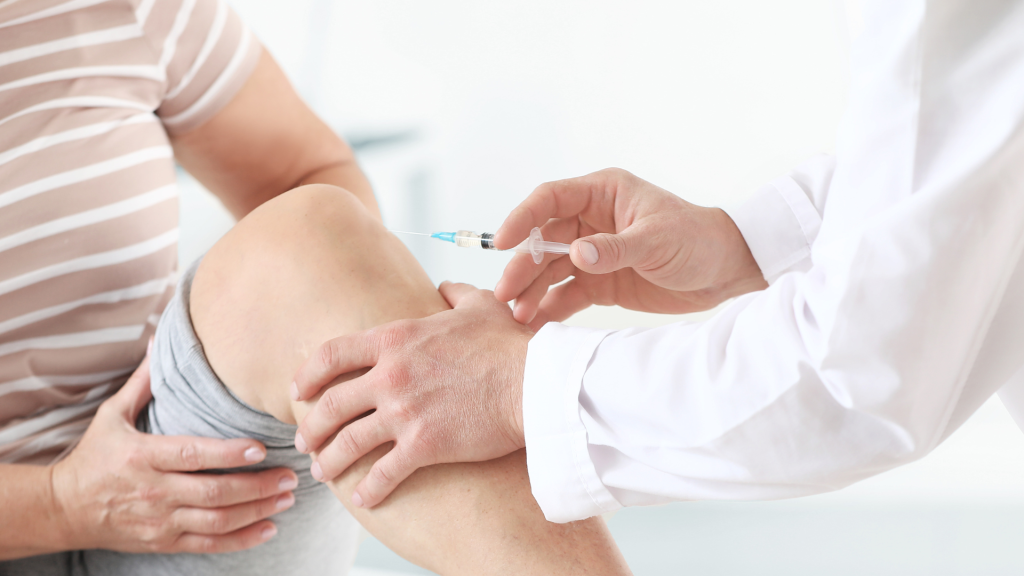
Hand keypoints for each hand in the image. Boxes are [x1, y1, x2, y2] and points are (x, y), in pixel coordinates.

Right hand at [51, 348, 298, 553]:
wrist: (62, 510)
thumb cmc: (94, 457)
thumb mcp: (111, 416)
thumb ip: (142, 382)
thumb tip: (159, 341)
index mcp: (143, 456)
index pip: (193, 454)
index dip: (228, 453)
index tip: (261, 448)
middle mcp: (154, 491)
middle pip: (214, 492)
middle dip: (258, 486)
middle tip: (290, 476)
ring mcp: (160, 521)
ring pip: (217, 520)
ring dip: (257, 510)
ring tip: (287, 498)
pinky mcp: (163, 542)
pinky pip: (208, 544)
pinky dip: (241, 540)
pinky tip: (268, 528)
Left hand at [291, 282, 530, 507]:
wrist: (535, 383)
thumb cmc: (510, 345)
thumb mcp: (480, 305)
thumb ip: (455, 294)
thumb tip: (444, 288)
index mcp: (396, 339)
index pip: (333, 353)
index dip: (308, 374)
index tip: (299, 390)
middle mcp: (391, 374)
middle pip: (332, 404)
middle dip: (311, 426)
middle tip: (305, 440)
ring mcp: (404, 411)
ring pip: (348, 442)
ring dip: (330, 461)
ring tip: (324, 473)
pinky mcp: (423, 445)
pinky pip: (383, 473)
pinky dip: (370, 489)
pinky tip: (364, 499)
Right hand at [493, 168, 766, 329]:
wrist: (726, 271)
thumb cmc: (697, 239)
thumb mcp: (656, 240)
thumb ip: (614, 249)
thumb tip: (575, 254)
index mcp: (602, 195)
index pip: (550, 200)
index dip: (522, 219)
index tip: (502, 242)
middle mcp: (591, 221)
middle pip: (543, 241)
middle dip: (522, 266)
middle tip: (505, 293)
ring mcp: (593, 254)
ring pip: (550, 270)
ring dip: (532, 291)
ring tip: (517, 316)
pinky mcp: (600, 283)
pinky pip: (567, 294)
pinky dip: (551, 309)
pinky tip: (536, 324)